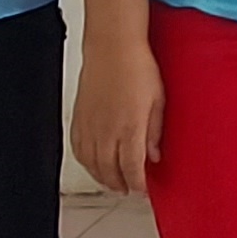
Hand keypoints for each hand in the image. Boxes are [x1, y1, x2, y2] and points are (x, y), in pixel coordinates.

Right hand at [70, 37, 165, 194]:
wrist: (112, 47)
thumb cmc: (137, 67)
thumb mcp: (159, 99)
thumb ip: (155, 131)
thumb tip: (154, 155)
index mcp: (129, 127)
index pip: (132, 168)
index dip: (137, 183)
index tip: (143, 190)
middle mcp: (106, 131)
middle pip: (110, 171)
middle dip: (121, 184)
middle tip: (130, 189)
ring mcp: (90, 126)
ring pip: (92, 164)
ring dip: (102, 178)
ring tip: (114, 183)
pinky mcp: (78, 119)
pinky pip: (78, 150)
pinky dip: (86, 163)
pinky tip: (93, 164)